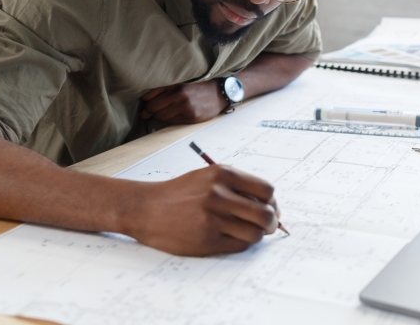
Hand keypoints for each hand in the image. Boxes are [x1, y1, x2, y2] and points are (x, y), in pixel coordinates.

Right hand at [122, 165, 279, 255]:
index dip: (272, 202)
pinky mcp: (207, 240)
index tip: (270, 208)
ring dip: (257, 235)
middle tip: (268, 226)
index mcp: (222, 174)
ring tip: (248, 231)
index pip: (266, 190)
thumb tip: (270, 205)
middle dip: (272, 222)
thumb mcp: (208, 177)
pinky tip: (232, 237)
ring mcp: (213, 219)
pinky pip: (240, 245)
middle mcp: (219, 195)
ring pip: (256, 233)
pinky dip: (242, 243)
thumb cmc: (180, 193)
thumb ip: (237, 186)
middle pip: (266, 214)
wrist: (147, 208)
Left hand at [141, 81, 226, 124]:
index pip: (150, 94)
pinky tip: (172, 116)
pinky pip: (170, 122)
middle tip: (149, 111)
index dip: (146, 100)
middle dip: (149, 110)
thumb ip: (164, 89)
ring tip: (162, 113)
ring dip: (158, 116)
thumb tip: (145, 102)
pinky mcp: (190, 117)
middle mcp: (179, 94)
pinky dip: (168, 120)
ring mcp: (185, 107)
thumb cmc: (198, 87)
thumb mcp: (181, 82)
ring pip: (160, 116)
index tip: (146, 102)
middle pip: (152, 107)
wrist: (219, 93)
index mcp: (175, 84)